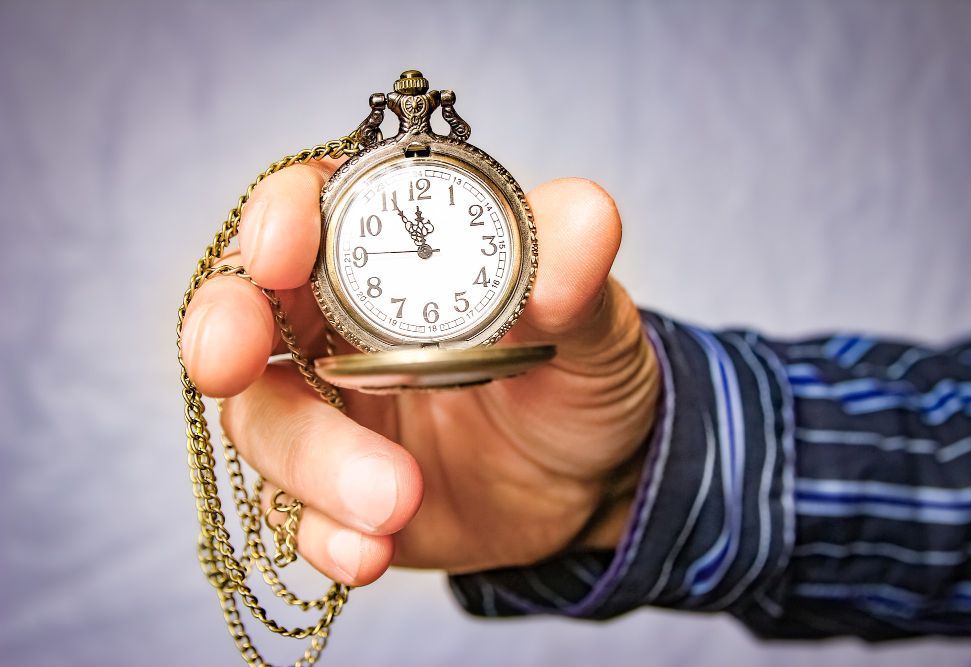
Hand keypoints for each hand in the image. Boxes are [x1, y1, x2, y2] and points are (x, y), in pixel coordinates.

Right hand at [180, 158, 660, 585]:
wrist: (591, 486)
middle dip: (223, 327)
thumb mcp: (594, 324)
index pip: (312, 207)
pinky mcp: (334, 493)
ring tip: (397, 497)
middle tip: (229, 361)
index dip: (280, 215)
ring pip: (264, 420)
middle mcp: (340, 325)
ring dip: (312, 461)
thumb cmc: (579, 378)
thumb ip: (577, 276)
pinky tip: (371, 550)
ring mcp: (329, 411)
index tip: (284, 248)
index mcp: (393, 258)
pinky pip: (297, 514)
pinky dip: (323, 534)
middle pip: (246, 307)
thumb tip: (587, 219)